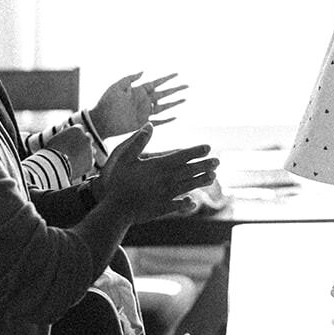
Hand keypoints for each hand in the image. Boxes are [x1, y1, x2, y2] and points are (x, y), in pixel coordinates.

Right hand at [40, 123, 94, 180]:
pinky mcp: (90, 162)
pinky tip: (78, 165)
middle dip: (84, 141)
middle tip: (76, 147)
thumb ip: (63, 132)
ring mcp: (90, 150)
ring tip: (77, 158)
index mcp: (77, 129)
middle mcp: (86, 138)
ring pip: (92, 150)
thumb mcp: (55, 138)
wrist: (54, 166)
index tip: (71, 139)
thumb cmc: (52, 151)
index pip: (79, 128)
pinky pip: (90, 161)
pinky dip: (86, 163)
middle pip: (88, 137)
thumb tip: (66, 125)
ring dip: (87, 152)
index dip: (75, 134)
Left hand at [89, 72, 188, 138]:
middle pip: (163, 94)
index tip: (177, 74)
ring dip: (174, 103)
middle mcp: (143, 101)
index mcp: (138, 91)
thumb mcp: (117, 86)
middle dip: (175, 90)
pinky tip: (175, 117)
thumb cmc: (106, 102)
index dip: (167, 79)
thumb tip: (143, 71)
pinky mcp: (142, 123)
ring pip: (163, 107)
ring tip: (184, 99)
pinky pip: (158, 121)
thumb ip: (130, 79)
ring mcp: (144, 112)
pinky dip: (167, 120)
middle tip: (187, 86)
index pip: (156, 83)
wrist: (100, 120)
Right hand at [97, 126, 217, 224]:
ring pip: (187, 186)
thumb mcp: (125, 157)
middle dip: (204, 165)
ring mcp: (165, 195)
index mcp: (158, 166)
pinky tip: (192, 202)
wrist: (116, 209)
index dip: (195, 152)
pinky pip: (177, 205)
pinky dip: (186, 204)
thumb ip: (138, 141)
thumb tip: (149, 125)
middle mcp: (166, 180)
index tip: (208, 147)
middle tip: (218, 161)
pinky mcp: (161, 209)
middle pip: (189, 171)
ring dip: (201, 181)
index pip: (181, 156)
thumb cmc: (118, 182)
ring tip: (213, 177)